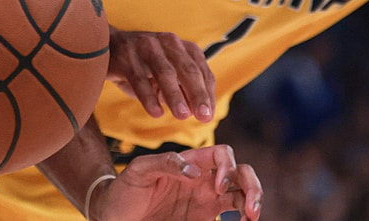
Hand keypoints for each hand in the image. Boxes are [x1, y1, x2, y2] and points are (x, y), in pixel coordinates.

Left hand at [91, 145, 261, 220]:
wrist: (114, 215)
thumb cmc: (124, 189)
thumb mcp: (138, 170)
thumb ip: (164, 162)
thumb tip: (195, 172)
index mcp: (190, 163)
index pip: (222, 155)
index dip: (226, 167)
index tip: (216, 187)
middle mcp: (203, 180)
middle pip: (240, 173)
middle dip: (252, 186)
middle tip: (251, 208)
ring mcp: (205, 201)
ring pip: (241, 195)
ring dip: (254, 202)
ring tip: (252, 217)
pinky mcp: (203, 219)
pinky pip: (230, 216)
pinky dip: (241, 218)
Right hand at [107, 27, 214, 121]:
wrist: (105, 46)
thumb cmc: (141, 65)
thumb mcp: (165, 75)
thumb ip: (182, 89)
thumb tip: (201, 112)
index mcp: (181, 46)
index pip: (201, 70)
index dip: (207, 93)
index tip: (209, 115)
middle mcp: (166, 43)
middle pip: (187, 69)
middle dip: (198, 94)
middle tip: (204, 116)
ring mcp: (146, 47)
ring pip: (165, 72)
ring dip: (175, 95)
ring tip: (183, 116)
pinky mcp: (126, 55)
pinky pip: (139, 78)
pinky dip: (149, 97)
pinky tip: (156, 113)